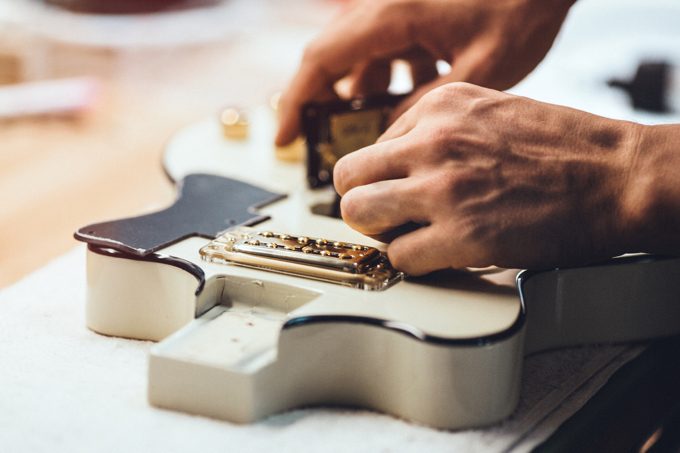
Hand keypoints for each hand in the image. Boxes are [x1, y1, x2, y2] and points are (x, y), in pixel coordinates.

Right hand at [276, 0, 575, 145]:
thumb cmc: (523, 7)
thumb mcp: (478, 69)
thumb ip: (428, 107)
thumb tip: (390, 138)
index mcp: (392, 16)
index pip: (323, 60)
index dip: (297, 102)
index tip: (286, 137)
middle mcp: (386, 8)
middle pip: (333, 58)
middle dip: (323, 103)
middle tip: (322, 142)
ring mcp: (398, 9)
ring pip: (361, 57)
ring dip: (364, 93)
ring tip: (381, 127)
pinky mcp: (415, 13)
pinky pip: (387, 49)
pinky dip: (392, 77)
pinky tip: (420, 92)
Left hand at [334, 83, 644, 273]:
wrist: (617, 178)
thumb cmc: (563, 148)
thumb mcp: (490, 111)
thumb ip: (438, 131)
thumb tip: (398, 163)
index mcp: (440, 107)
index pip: (372, 146)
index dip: (383, 176)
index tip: (396, 192)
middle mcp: (433, 141)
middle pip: (349, 178)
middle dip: (364, 202)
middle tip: (386, 217)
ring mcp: (443, 187)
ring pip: (359, 214)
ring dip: (379, 232)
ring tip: (407, 237)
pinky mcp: (460, 235)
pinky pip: (398, 255)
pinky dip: (411, 262)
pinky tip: (438, 256)